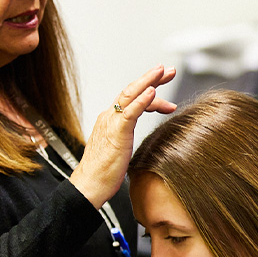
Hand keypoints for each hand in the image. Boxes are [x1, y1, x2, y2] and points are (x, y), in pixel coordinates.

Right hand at [70, 65, 175, 207]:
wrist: (89, 186)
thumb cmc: (102, 173)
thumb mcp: (118, 149)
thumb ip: (125, 138)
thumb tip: (134, 139)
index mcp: (110, 121)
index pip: (131, 99)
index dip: (149, 93)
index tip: (165, 95)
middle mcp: (109, 117)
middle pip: (132, 90)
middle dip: (151, 78)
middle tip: (168, 70)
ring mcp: (111, 123)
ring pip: (130, 94)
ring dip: (148, 81)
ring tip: (163, 72)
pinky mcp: (116, 132)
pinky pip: (130, 112)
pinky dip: (142, 100)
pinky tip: (153, 92)